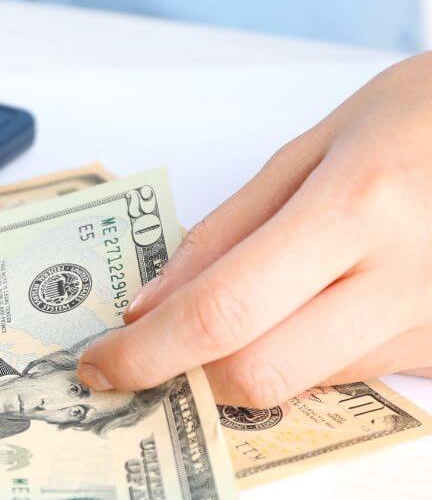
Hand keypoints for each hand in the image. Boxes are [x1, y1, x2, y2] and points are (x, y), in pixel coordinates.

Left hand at [78, 53, 431, 406]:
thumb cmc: (426, 115)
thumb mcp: (315, 146)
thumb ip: (227, 230)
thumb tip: (150, 305)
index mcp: (357, 205)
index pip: (223, 310)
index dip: (147, 351)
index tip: (101, 365)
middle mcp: (405, 276)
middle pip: (261, 373)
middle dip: (187, 373)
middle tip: (152, 353)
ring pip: (306, 384)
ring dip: (247, 359)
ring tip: (253, 304)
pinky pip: (352, 376)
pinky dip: (305, 353)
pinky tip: (315, 306)